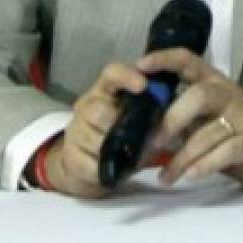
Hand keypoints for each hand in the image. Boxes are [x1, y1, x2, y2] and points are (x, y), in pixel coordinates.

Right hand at [43, 62, 148, 197]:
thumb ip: (152, 115)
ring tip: (125, 154)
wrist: (87, 165)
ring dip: (113, 149)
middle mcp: (87, 106)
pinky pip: (89, 163)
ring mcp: (75, 131)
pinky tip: (112, 169)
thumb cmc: (120, 137)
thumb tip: (171, 118)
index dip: (126, 76)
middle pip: (98, 109)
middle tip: (134, 137)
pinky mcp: (70, 156)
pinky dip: (104, 168)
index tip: (143, 86)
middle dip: (118, 126)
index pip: (111, 74)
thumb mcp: (138, 122)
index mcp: (106, 92)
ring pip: (92, 138)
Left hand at [138, 48, 242, 189]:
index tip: (140, 65)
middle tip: (153, 143)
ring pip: (209, 131)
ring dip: (183, 157)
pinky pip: (225, 151)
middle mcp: (229, 93)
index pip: (189, 61)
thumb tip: (141, 124)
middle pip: (199, 95)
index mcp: (214, 83)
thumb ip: (180, 116)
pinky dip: (205, 164)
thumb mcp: (204, 121)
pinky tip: (191, 175)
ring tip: (167, 176)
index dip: (165, 59)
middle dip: (173, 119)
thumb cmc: (232, 136)